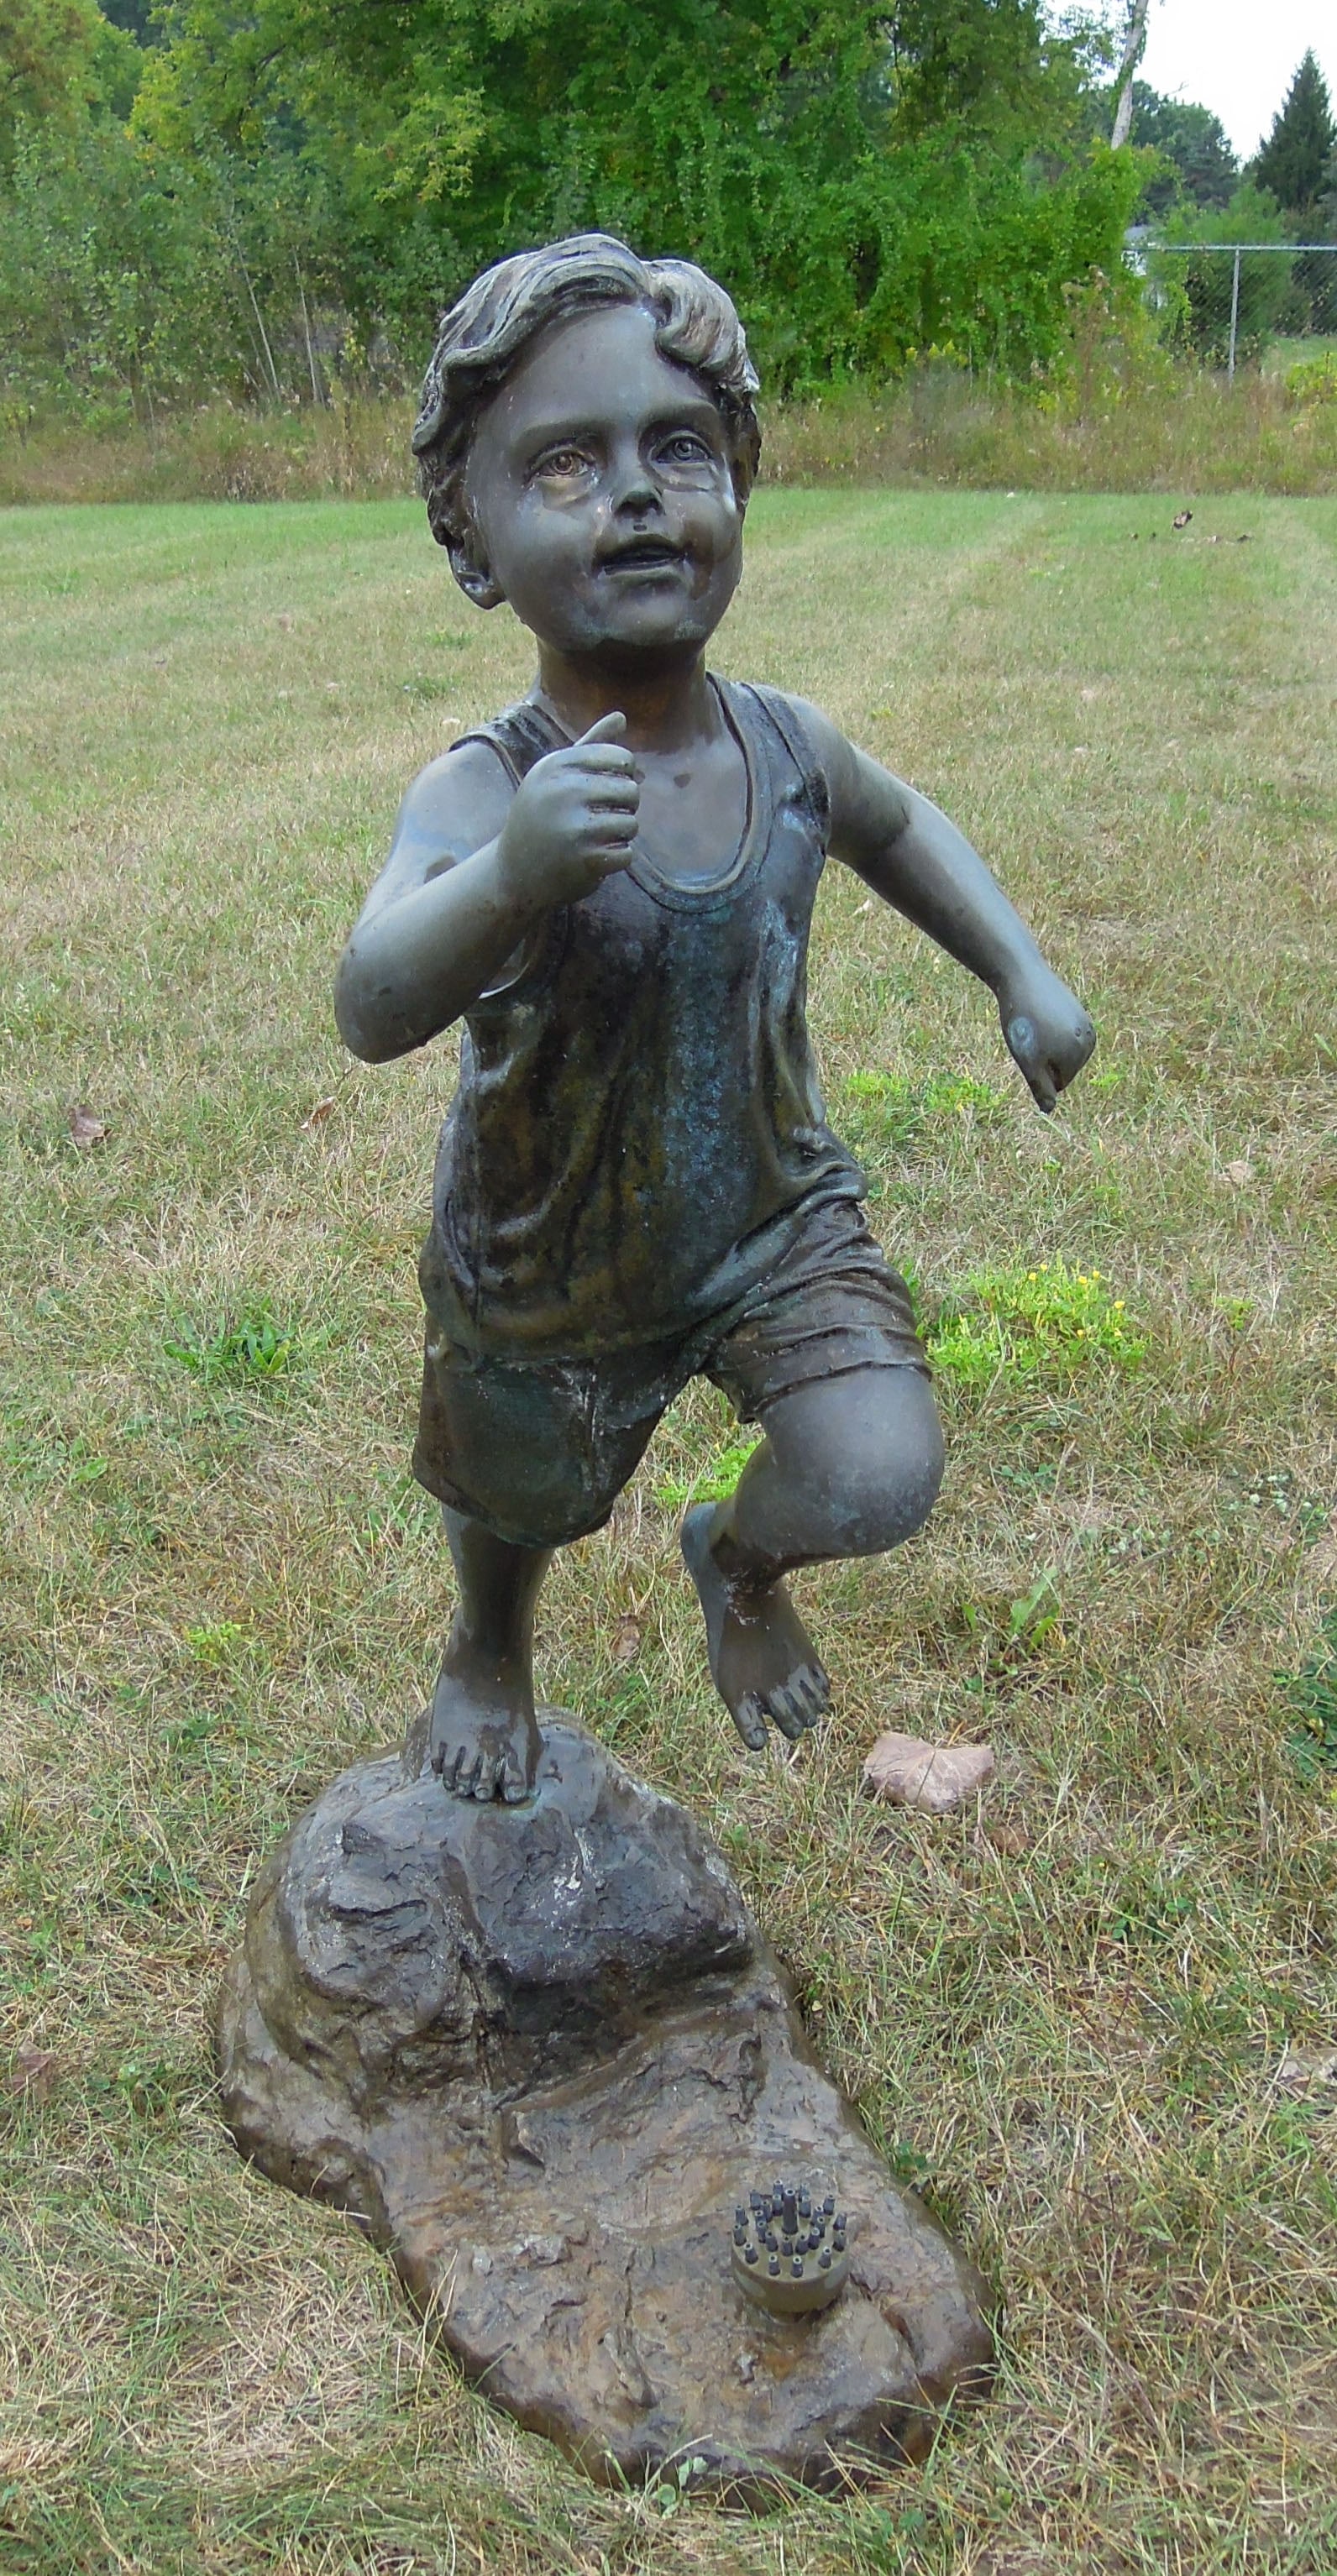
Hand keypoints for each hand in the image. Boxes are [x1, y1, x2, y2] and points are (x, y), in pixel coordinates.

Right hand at [495, 712, 638, 909]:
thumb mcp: (556, 777)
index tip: (606, 789)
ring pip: (631, 823)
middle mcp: (563, 791)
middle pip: (630, 789)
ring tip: (598, 838)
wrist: (513, 872)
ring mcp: (573, 826)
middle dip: (625, 807)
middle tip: (603, 818)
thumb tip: (622, 716)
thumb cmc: (540, 818)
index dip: (623, 775)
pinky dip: (617, 859)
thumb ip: (590, 745)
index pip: (620, 758)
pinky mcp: (584, 859)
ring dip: (621, 835)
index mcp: (557, 766)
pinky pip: (626, 853)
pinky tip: (596, 859)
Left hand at [998, 961, 1095, 1113]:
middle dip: (1045, 1059)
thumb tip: (1050, 1110)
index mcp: (1078, 1055)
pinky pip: (1064, 1036)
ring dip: (1048, 1046)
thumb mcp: (1027, 1060)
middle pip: (1064, 1068)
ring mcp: (1087, 1025)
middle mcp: (1089, 1041)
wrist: (1023, 977)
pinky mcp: (1081, 1013)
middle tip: (1031, 1033)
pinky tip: (1041, 1014)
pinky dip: (1052, 1031)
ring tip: (1036, 1024)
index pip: (1058, 1083)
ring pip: (1064, 1053)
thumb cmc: (1022, 1022)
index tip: (1030, 1046)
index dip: (1037, 1069)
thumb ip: (1040, 1088)